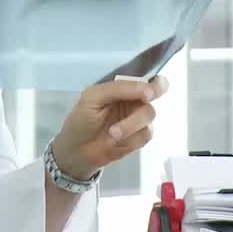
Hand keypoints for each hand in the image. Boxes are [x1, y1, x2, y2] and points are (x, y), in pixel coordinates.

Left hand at [49, 76, 168, 179]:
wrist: (76, 150)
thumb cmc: (81, 120)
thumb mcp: (93, 97)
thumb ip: (119, 88)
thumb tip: (149, 89)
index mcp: (125, 88)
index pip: (150, 81)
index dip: (157, 85)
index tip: (150, 93)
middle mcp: (136, 102)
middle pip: (151, 103)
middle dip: (136, 116)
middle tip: (124, 124)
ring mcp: (139, 121)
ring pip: (149, 120)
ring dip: (130, 127)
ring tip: (111, 134)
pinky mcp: (140, 138)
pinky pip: (145, 136)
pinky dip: (130, 139)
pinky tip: (114, 142)